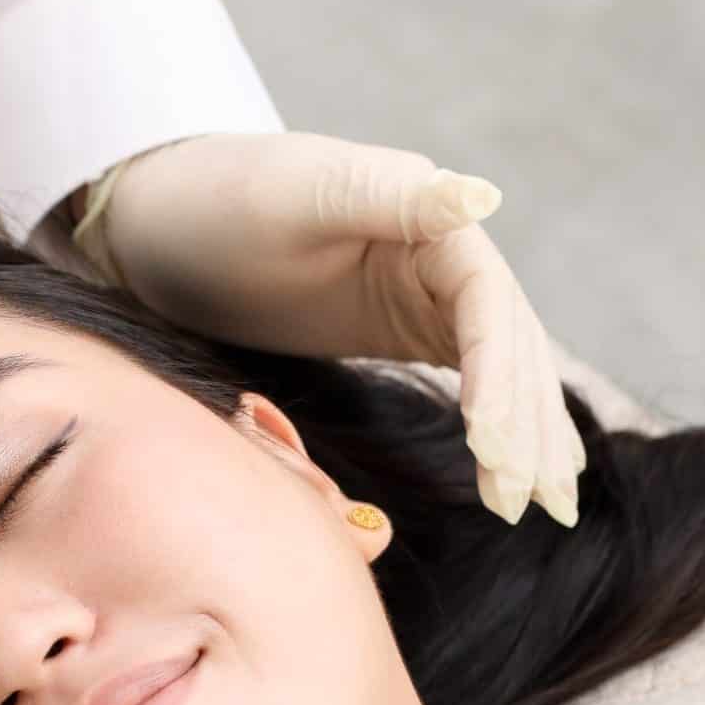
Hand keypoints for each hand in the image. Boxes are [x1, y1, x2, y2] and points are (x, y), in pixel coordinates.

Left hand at [78, 132, 587, 527]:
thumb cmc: (219, 201)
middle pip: (507, 342)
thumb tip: (482, 197)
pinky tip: (507, 473)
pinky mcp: (399, 325)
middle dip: (524, 422)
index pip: (487, 302)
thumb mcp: (300, 197)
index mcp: (426, 211)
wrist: (161, 223)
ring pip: (497, 367)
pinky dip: (493, 426)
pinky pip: (464, 378)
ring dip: (524, 434)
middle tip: (529, 502)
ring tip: (543, 508)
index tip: (493, 444)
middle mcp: (440, 246)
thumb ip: (392, 199)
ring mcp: (422, 289)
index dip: (499, 374)